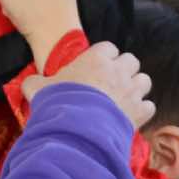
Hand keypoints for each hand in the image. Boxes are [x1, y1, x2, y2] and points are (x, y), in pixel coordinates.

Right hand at [22, 41, 155, 129]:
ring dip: (136, 88)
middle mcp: (117, 71)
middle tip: (112, 83)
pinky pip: (149, 106)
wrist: (75, 131)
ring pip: (144, 80)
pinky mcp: (139, 112)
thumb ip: (36, 82)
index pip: (109, 48)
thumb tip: (30, 84)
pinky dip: (142, 111)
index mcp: (95, 59)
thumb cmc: (57, 105)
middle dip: (124, 70)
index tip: (97, 67)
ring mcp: (131, 91)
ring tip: (124, 99)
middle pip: (131, 60)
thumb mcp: (39, 89)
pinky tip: (130, 117)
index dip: (105, 57)